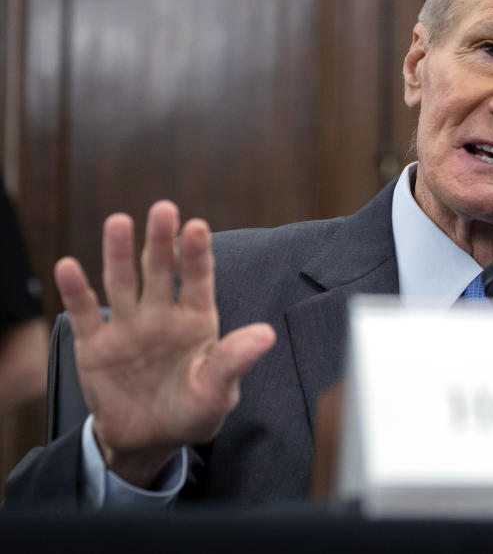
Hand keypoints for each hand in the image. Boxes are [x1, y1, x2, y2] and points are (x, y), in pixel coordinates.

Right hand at [54, 201, 274, 487]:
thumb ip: (234, 360)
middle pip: (161, 271)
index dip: (197, 254)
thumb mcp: (218, 391)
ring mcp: (128, 326)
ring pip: (122, 283)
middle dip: (161, 241)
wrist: (150, 440)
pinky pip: (84, 313)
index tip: (197, 226)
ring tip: (119, 221)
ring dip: (118, 253)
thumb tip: (267, 334)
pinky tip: (68, 266)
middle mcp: (162, 315)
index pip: (199, 280)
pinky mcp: (95, 345)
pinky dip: (75, 291)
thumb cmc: (193, 410)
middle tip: (164, 209)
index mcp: (197, 320)